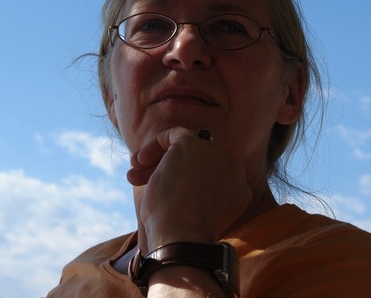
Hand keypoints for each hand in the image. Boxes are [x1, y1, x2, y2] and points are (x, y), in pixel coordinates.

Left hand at [127, 127, 252, 251]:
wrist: (182, 236)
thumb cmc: (181, 235)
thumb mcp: (192, 216)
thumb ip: (192, 196)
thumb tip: (172, 188)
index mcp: (238, 190)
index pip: (209, 176)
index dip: (183, 182)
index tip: (162, 194)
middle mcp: (233, 170)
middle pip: (197, 161)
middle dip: (167, 170)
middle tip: (141, 182)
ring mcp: (215, 154)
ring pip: (185, 148)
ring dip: (157, 160)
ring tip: (132, 176)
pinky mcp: (193, 143)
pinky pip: (174, 134)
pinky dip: (155, 145)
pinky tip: (139, 162)